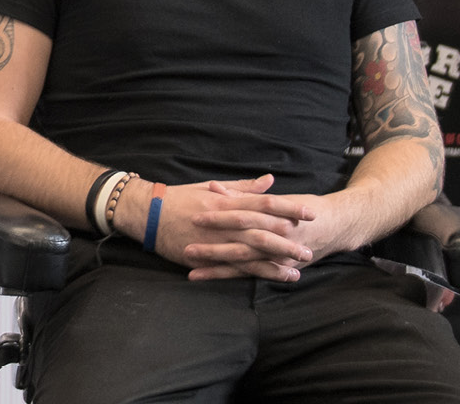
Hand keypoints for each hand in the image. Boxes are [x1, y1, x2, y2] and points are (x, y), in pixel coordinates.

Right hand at [124, 175, 316, 281]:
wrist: (149, 214)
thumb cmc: (182, 198)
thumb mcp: (212, 186)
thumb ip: (243, 187)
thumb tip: (270, 181)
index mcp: (227, 201)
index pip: (264, 203)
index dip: (289, 208)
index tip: (310, 211)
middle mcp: (224, 221)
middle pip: (262, 230)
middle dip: (288, 240)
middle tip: (310, 247)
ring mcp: (215, 241)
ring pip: (251, 252)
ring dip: (275, 261)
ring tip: (298, 268)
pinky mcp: (206, 258)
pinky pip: (233, 267)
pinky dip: (253, 272)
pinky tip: (270, 277)